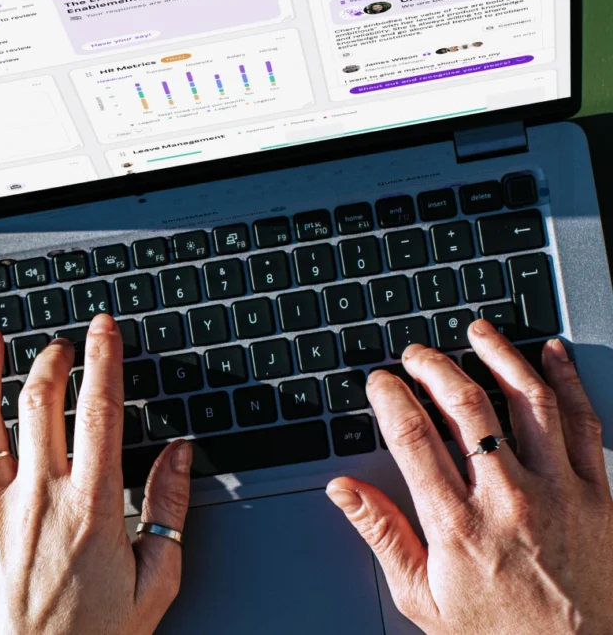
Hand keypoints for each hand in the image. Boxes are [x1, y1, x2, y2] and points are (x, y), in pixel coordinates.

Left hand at [0, 313, 192, 634]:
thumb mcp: (155, 581)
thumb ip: (168, 510)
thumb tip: (180, 455)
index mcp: (90, 506)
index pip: (99, 411)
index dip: (103, 360)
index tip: (104, 330)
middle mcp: (38, 497)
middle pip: (40, 402)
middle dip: (52, 358)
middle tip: (61, 342)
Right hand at [327, 320, 612, 634]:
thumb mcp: (423, 598)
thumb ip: (382, 534)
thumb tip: (342, 489)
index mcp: (457, 524)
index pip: (412, 435)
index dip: (390, 395)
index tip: (380, 381)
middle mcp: (508, 499)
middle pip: (466, 405)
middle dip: (435, 366)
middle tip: (418, 354)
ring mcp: (558, 491)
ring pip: (527, 400)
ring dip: (500, 355)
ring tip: (478, 331)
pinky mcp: (596, 493)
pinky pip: (583, 422)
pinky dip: (567, 381)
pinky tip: (551, 355)